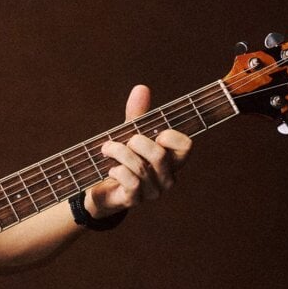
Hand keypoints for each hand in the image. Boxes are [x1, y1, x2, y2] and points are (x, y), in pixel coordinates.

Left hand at [87, 85, 192, 217]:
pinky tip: (110, 169)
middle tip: (122, 140)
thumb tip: (142, 88)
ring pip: (140, 167)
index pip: (186, 145)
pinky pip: (130, 182)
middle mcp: (167, 177)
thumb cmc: (120, 159)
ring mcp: (153, 191)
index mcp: (171, 159)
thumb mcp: (128, 134)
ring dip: (117, 153)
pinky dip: (116, 170)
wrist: (101, 188)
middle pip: (159, 155)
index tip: (153, 133)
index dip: (170, 135)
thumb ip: (137, 114)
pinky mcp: (135, 200)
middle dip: (135, 142)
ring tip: (106, 149)